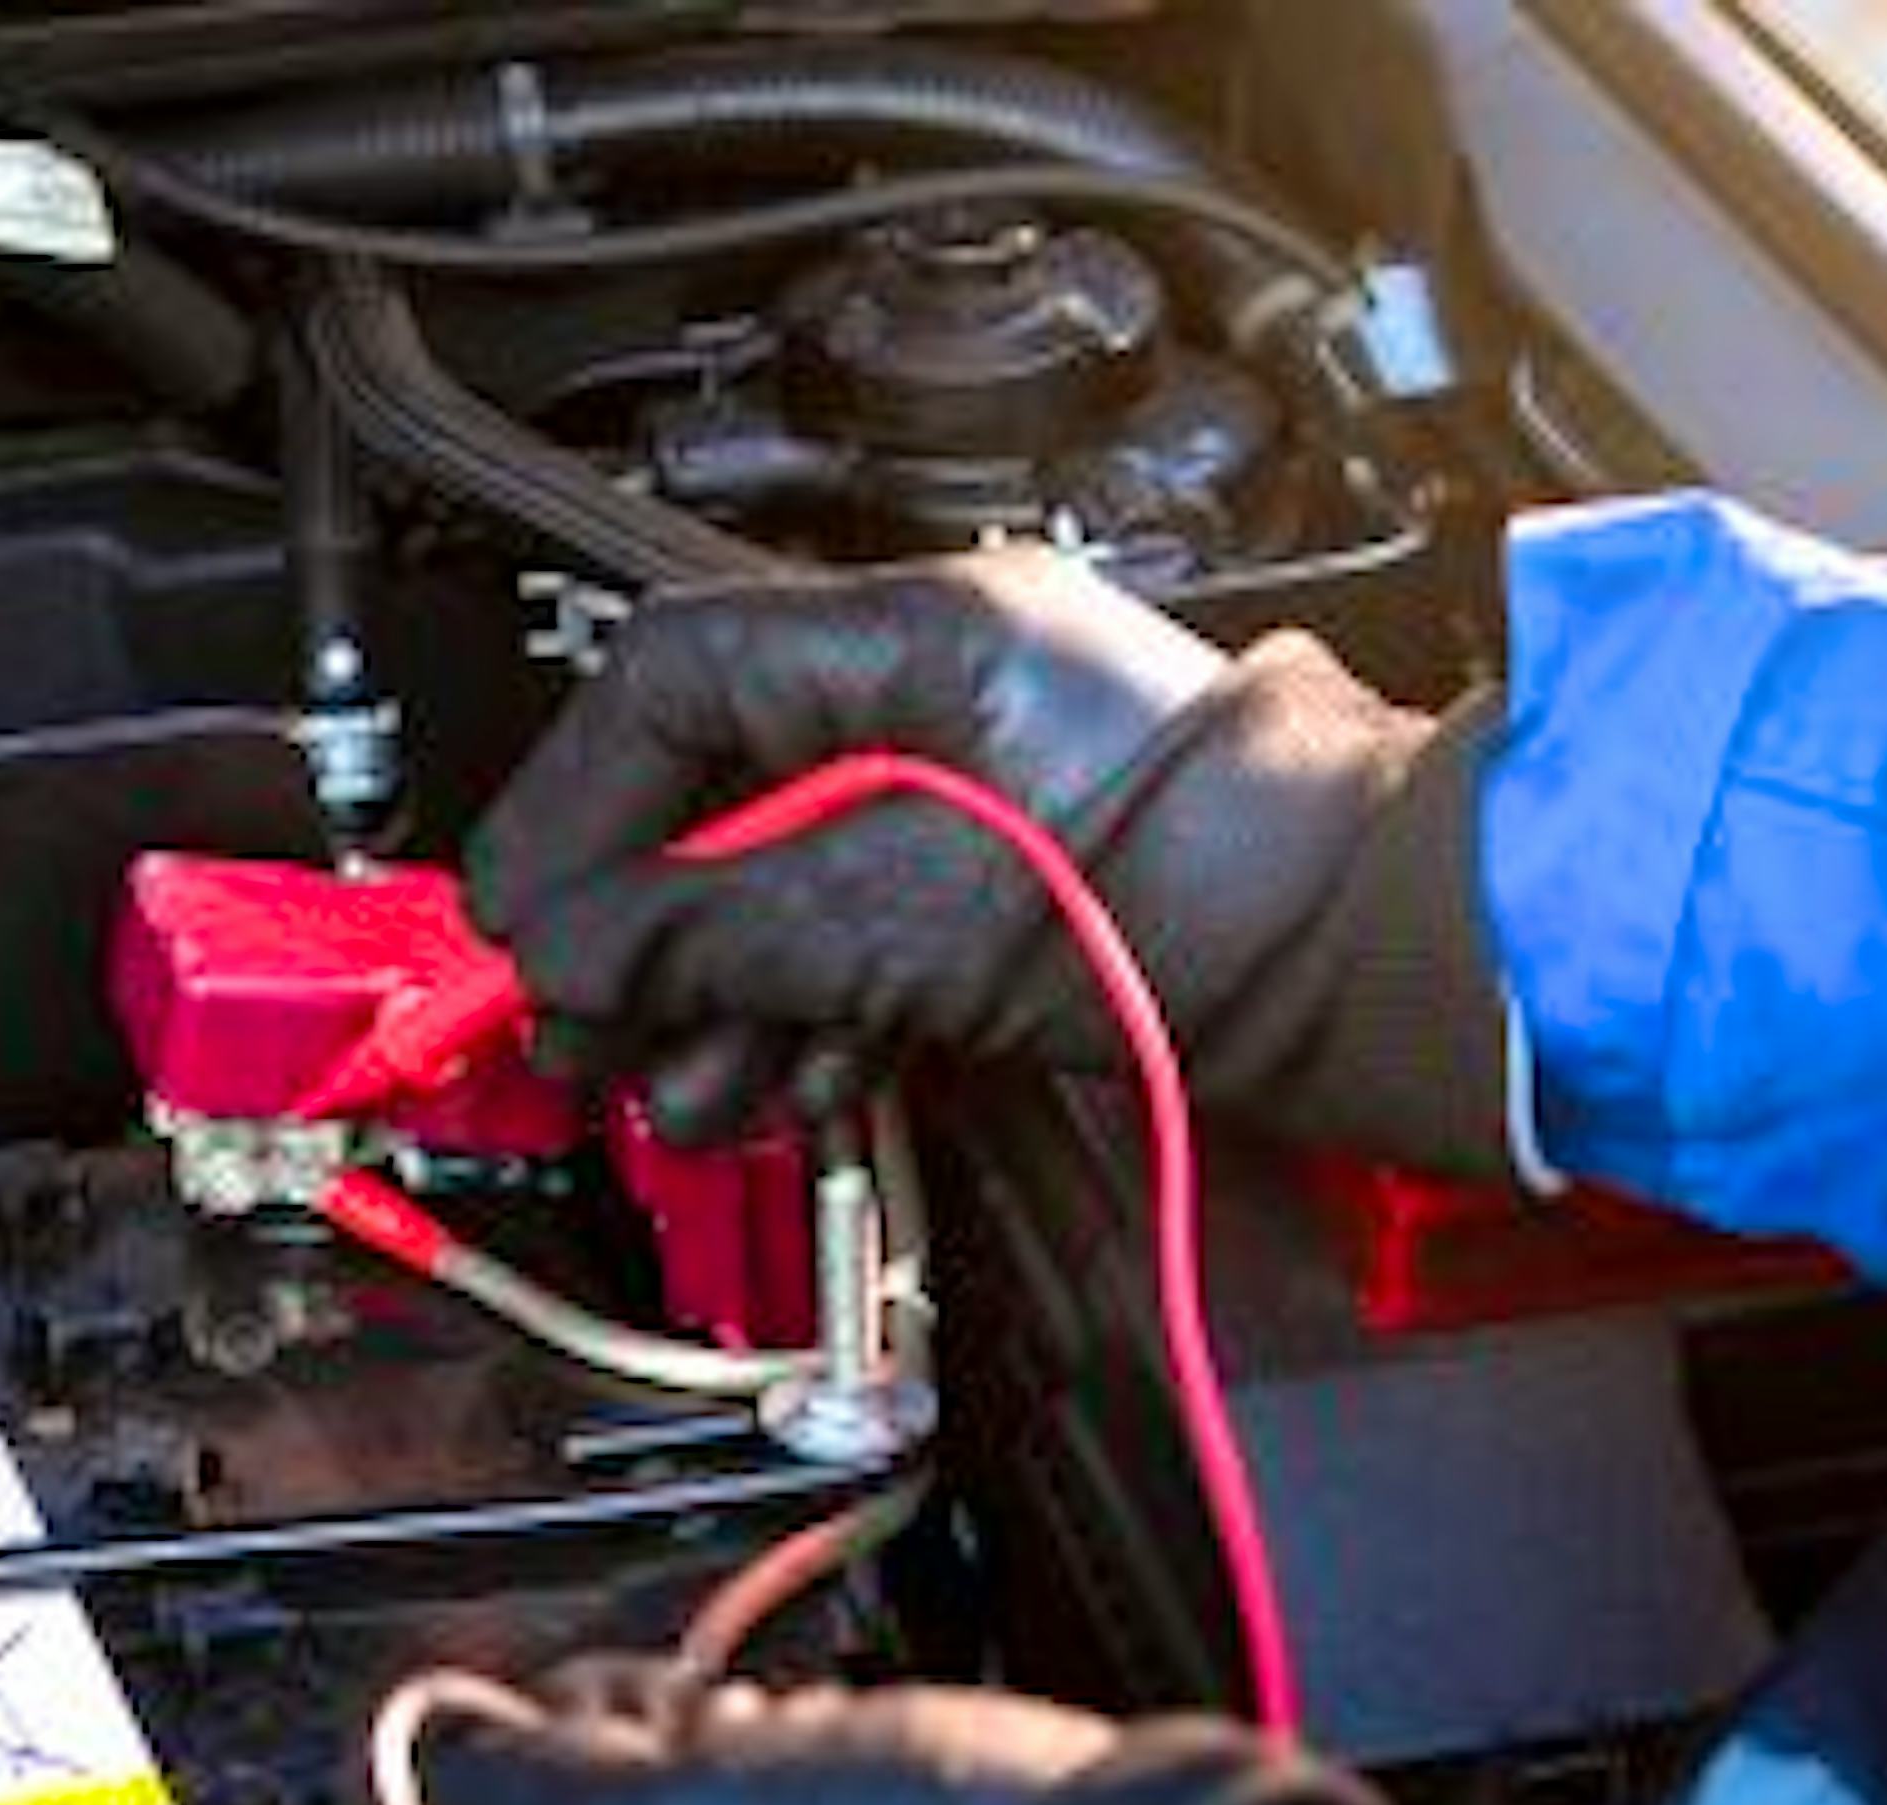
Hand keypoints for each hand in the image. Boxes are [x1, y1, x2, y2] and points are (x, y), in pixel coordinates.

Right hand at [463, 551, 1508, 1174]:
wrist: (1367, 968)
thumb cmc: (1208, 889)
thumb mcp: (908, 912)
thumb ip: (717, 928)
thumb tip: (572, 950)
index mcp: (920, 636)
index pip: (673, 682)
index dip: (572, 802)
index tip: (519, 916)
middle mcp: (938, 697)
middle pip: (710, 800)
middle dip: (636, 932)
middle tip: (581, 1028)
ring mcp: (968, 796)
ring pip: (772, 890)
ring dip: (710, 1002)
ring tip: (686, 1085)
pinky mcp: (999, 890)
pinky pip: (848, 943)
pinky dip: (797, 1021)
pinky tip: (778, 1083)